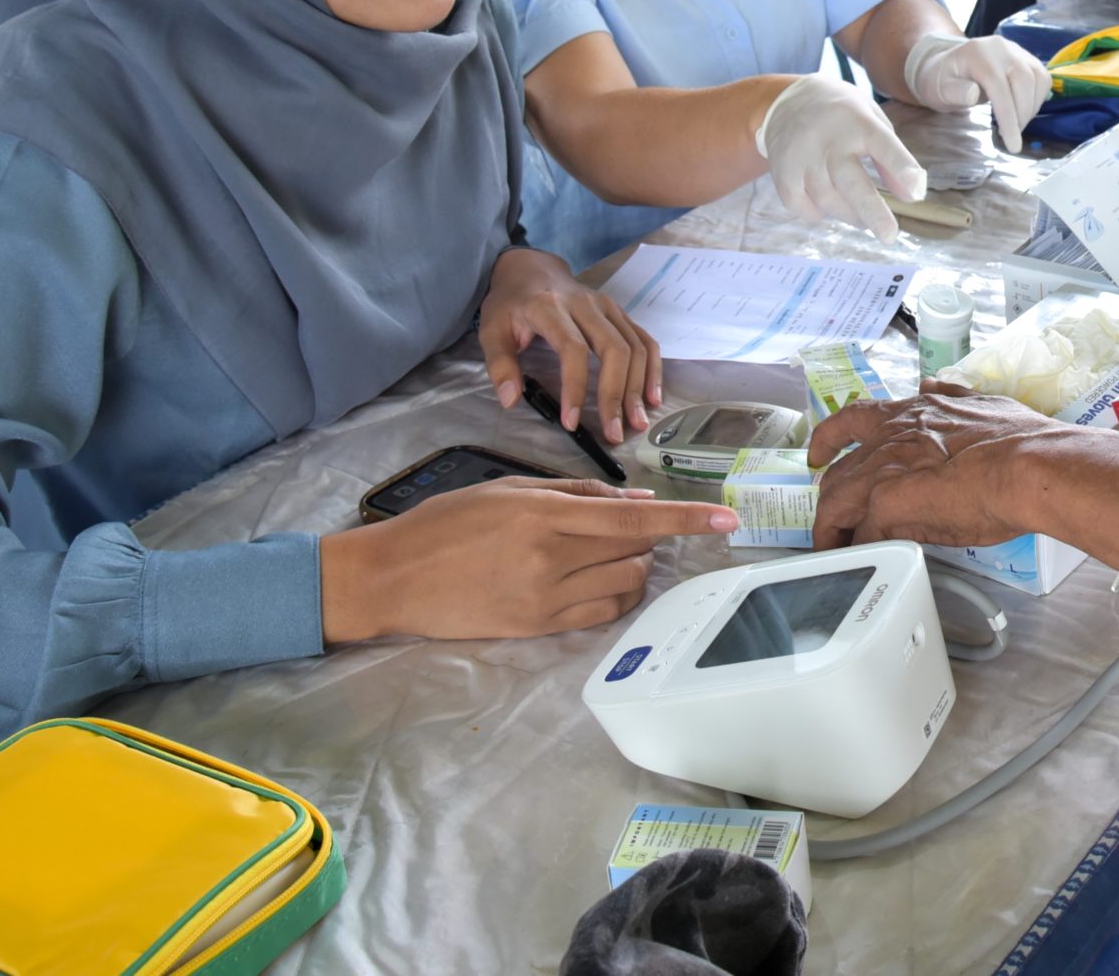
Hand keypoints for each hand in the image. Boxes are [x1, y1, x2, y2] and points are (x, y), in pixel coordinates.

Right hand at [319, 477, 735, 643]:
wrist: (393, 578)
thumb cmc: (445, 524)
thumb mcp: (507, 490)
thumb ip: (573, 493)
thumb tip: (631, 497)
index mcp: (543, 514)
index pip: (633, 517)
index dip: (685, 517)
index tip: (725, 517)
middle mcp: (550, 558)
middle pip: (636, 550)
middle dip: (648, 536)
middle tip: (629, 527)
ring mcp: (545, 599)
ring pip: (627, 584)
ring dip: (634, 567)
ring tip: (608, 555)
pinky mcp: (537, 628)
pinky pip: (602, 614)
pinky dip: (615, 596)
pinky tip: (599, 581)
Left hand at [478, 246, 661, 442]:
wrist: (531, 269)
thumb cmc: (511, 304)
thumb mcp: (491, 330)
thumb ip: (500, 365)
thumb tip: (511, 400)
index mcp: (550, 308)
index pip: (573, 349)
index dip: (575, 387)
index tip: (571, 422)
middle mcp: (586, 304)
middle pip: (614, 349)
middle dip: (616, 394)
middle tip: (614, 431)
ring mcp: (608, 307)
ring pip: (634, 347)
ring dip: (638, 387)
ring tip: (636, 422)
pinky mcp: (620, 312)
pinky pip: (644, 340)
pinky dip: (653, 369)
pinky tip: (651, 397)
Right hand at [754, 72, 926, 241]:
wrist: (786, 100)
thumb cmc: (841, 115)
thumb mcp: (872, 122)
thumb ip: (892, 158)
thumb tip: (911, 197)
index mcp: (858, 121)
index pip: (883, 145)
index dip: (900, 168)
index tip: (916, 191)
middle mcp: (828, 138)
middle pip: (850, 181)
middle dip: (872, 211)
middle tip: (889, 235)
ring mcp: (801, 155)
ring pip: (827, 199)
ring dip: (849, 215)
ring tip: (863, 218)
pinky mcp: (782, 171)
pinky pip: (800, 204)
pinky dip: (816, 213)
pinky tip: (826, 206)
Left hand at [811, 390, 1076, 549]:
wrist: (1026, 466)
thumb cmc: (1017, 441)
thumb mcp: (979, 403)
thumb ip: (950, 397)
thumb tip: (932, 386)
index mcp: (910, 414)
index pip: (853, 418)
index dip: (829, 437)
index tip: (819, 453)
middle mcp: (889, 438)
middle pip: (838, 472)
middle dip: (832, 499)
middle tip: (835, 521)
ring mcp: (883, 470)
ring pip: (836, 503)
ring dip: (833, 530)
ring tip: (837, 551)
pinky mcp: (886, 504)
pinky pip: (860, 535)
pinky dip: (858, 550)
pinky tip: (862, 563)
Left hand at [902, 33, 1050, 152]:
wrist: (947, 64)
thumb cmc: (942, 81)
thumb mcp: (940, 89)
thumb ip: (955, 91)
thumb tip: (973, 94)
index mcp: (978, 54)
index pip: (999, 86)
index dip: (1008, 117)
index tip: (1013, 145)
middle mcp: (1001, 47)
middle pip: (1024, 79)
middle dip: (1022, 113)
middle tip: (1013, 136)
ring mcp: (1016, 50)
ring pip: (1038, 78)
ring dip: (1032, 107)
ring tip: (1017, 124)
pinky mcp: (1026, 57)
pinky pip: (1042, 77)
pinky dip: (1038, 98)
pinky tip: (1023, 110)